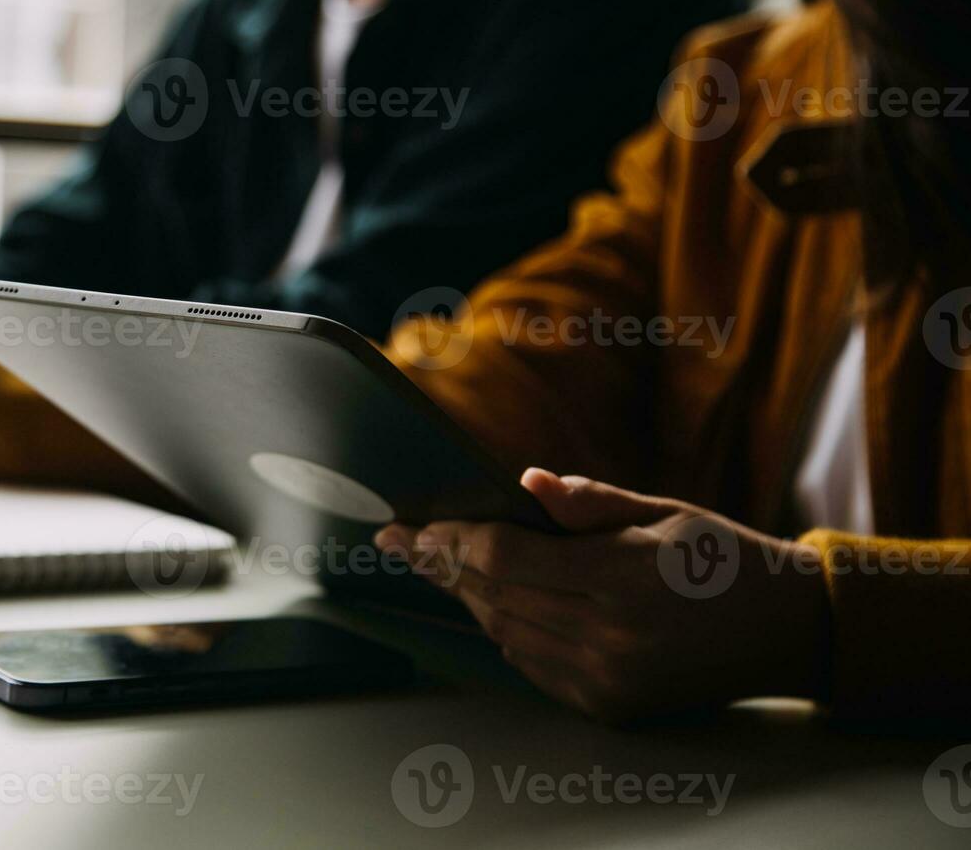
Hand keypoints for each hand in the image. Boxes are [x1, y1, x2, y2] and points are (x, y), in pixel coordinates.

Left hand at [375, 469, 830, 722]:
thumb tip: (523, 483)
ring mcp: (610, 679)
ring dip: (469, 597)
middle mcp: (613, 637)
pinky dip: (505, 630)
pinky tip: (493, 602)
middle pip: (495, 597)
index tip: (411, 525)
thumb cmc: (723, 557)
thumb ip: (589, 503)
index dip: (452, 540)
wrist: (787, 630)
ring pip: (506, 632)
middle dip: (442, 566)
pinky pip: (532, 665)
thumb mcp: (665, 510)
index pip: (508, 558)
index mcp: (626, 577)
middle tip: (401, 543)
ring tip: (439, 564)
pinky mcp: (611, 706)